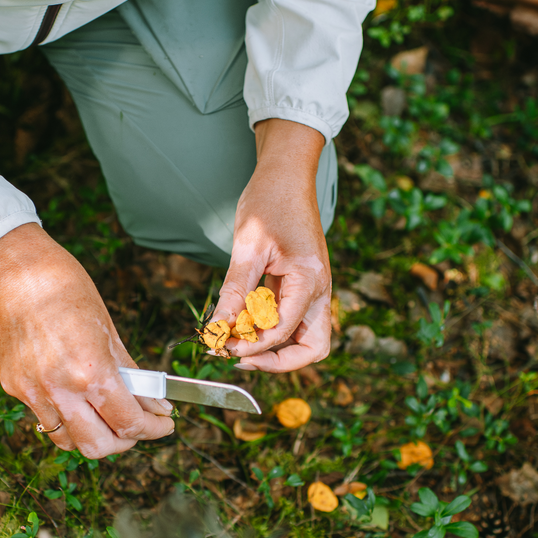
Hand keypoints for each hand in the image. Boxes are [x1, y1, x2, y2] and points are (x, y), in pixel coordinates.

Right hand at [0, 224, 173, 457]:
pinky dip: (67, 417)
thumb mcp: (110, 332)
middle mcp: (60, 390)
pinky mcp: (14, 389)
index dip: (153, 430)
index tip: (163, 425)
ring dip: (92, 435)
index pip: (129, 423)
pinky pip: (45, 419)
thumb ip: (131, 376)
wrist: (18, 274)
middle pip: (97, 447)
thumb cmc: (67, 291)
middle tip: (136, 426)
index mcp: (91, 372)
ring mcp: (33, 393)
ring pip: (68, 441)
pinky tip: (75, 396)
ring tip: (105, 416)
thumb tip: (155, 405)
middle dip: (123, 442)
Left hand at [210, 118, 332, 371]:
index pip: (283, 331)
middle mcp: (319, 290)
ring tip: (239, 340)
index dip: (251, 346)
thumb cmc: (269, 202)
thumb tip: (218, 328)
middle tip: (239, 356)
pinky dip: (271, 328)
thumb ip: (235, 291)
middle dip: (277, 361)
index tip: (220, 345)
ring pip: (306, 339)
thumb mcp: (247, 247)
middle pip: (312, 348)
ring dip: (276, 348)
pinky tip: (244, 321)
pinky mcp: (304, 286)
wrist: (286, 175)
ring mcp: (314, 289)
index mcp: (309, 279)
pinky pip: (294, 320)